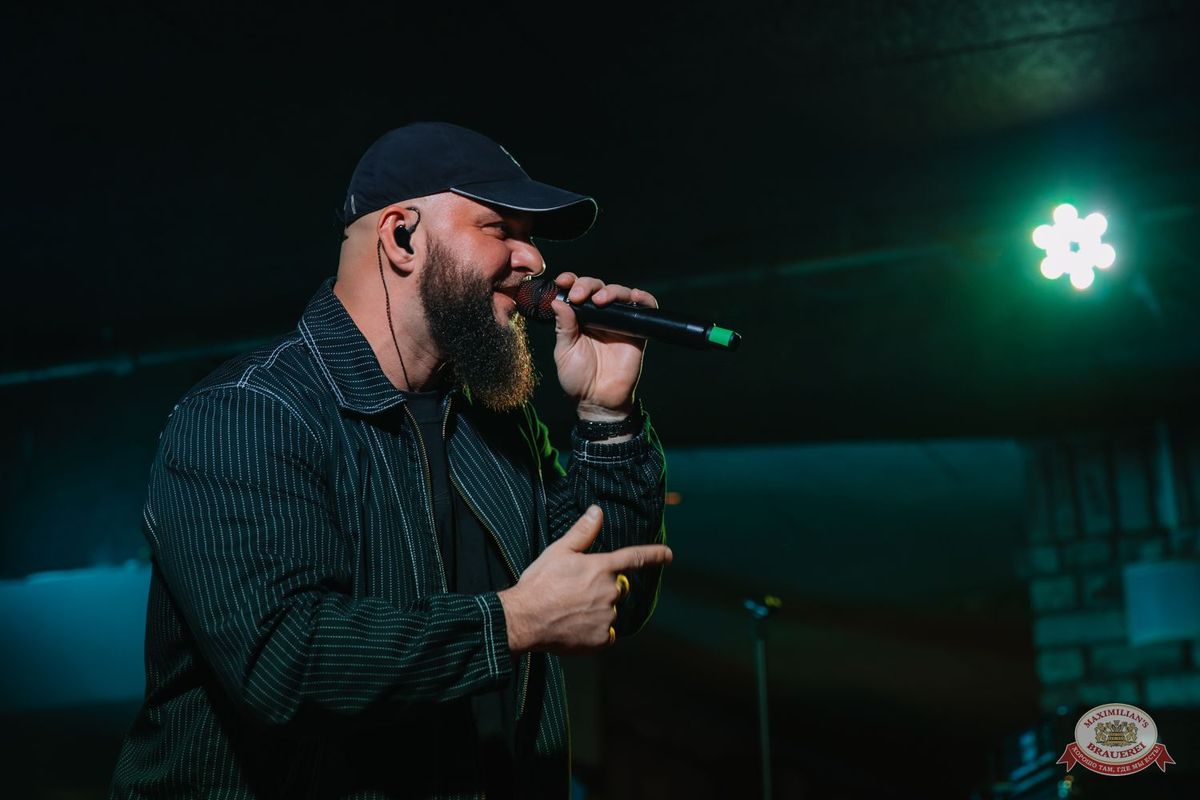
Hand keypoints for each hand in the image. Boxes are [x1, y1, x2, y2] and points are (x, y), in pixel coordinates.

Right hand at [497, 505, 672, 653]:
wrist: (524, 620)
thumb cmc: (539, 583)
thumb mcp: (558, 552)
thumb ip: (582, 532)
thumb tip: (597, 511)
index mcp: (602, 568)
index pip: (635, 558)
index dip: (654, 555)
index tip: (668, 555)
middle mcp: (610, 592)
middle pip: (619, 588)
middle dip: (604, 589)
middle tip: (577, 592)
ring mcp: (608, 617)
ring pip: (610, 612)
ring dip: (597, 611)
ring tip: (570, 612)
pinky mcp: (602, 639)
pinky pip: (606, 634)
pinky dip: (595, 632)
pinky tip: (575, 628)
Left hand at [550, 273, 659, 418]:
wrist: (599, 400)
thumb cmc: (578, 378)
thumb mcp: (564, 351)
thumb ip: (563, 326)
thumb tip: (557, 302)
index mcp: (579, 318)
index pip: (577, 291)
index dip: (571, 281)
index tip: (562, 281)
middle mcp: (599, 317)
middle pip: (598, 287)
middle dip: (587, 285)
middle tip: (579, 295)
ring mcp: (619, 323)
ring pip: (620, 294)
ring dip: (611, 290)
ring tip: (600, 300)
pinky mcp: (637, 331)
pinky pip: (645, 309)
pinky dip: (643, 298)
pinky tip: (634, 296)